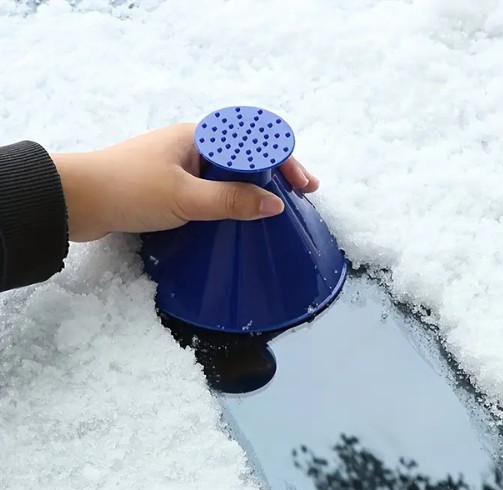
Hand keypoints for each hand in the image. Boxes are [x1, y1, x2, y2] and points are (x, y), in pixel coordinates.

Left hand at [51, 123, 318, 242]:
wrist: (77, 201)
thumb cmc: (130, 190)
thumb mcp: (186, 197)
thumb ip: (231, 200)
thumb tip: (275, 205)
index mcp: (200, 137)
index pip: (255, 140)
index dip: (284, 159)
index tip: (304, 186)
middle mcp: (194, 148)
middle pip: (247, 157)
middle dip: (276, 174)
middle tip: (299, 197)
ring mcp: (183, 168)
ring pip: (230, 176)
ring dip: (256, 190)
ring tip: (277, 210)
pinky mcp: (172, 189)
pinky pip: (213, 191)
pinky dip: (233, 202)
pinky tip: (241, 218)